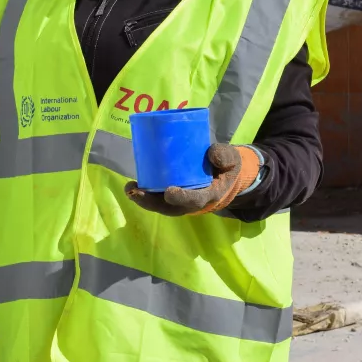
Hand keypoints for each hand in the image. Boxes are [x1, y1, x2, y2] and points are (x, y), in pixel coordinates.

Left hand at [125, 144, 260, 216]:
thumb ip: (225, 155)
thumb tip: (211, 153)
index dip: (182, 198)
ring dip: (144, 199)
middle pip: (171, 208)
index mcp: (210, 195)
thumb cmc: (227, 167)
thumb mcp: (232, 160)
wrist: (225, 174)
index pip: (195, 200)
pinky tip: (132, 186)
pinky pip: (158, 197)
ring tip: (129, 188)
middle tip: (136, 192)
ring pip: (161, 205)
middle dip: (152, 202)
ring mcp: (181, 200)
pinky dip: (145, 193)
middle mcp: (192, 202)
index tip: (169, 192)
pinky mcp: (173, 193)